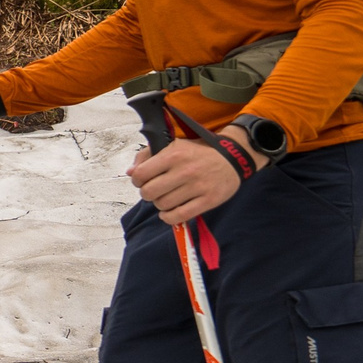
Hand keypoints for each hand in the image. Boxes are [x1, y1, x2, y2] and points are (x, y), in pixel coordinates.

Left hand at [128, 126, 253, 224]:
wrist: (232, 157)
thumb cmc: (198, 152)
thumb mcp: (173, 145)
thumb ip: (147, 155)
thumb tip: (130, 172)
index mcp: (173, 154)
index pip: (140, 174)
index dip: (137, 180)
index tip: (143, 181)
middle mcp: (185, 170)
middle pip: (149, 193)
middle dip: (147, 194)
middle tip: (155, 191)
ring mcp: (198, 186)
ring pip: (163, 205)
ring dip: (160, 205)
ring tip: (167, 198)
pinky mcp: (208, 200)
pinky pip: (179, 216)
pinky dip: (169, 217)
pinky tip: (170, 212)